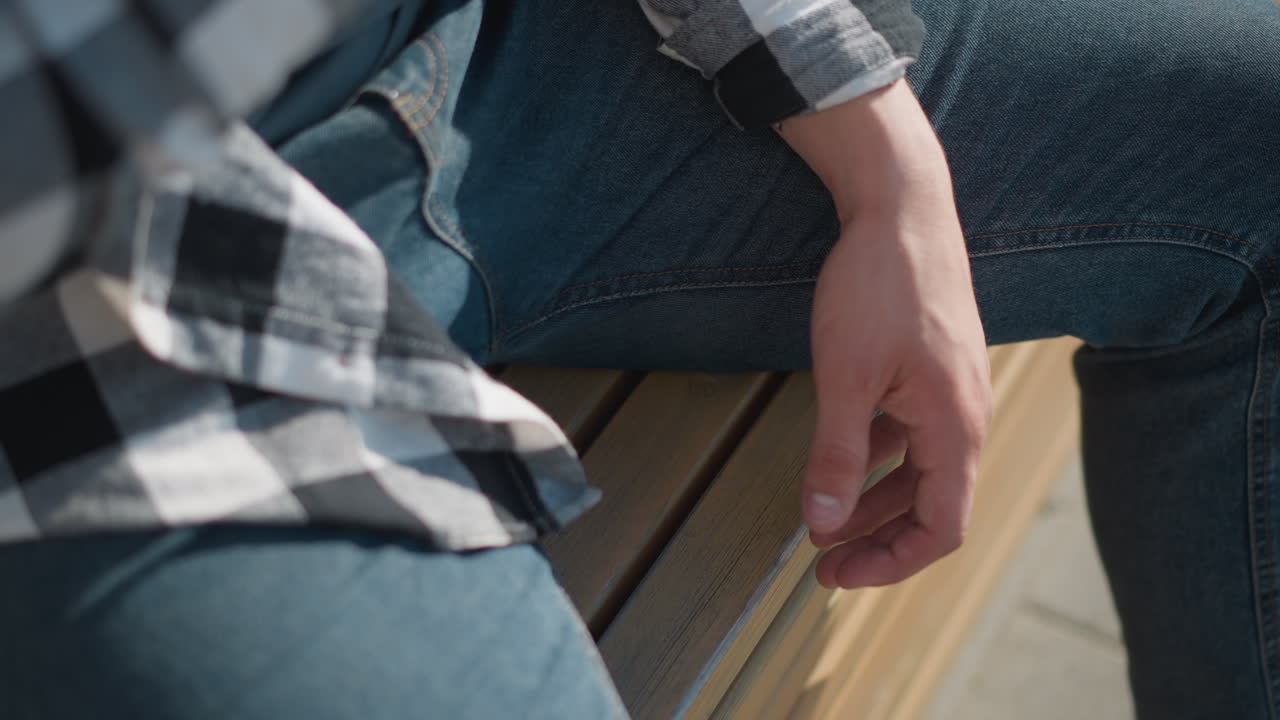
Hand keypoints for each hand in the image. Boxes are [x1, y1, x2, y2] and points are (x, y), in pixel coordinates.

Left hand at [777, 80, 991, 587]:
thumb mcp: (846, 375)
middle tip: (821, 561)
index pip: (941, 528)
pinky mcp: (932, 374)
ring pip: (918, 472)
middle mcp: (964, 418)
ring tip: (825, 522)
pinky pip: (910, 436)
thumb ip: (836, 455)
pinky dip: (876, 459)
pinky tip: (840, 463)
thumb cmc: (881, 284)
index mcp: (956, 428)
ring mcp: (951, 395)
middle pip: (931, 507)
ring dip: (874, 502)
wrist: (904, 205)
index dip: (890, 563)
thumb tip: (823, 524)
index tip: (835, 572)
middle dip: (876, 540)